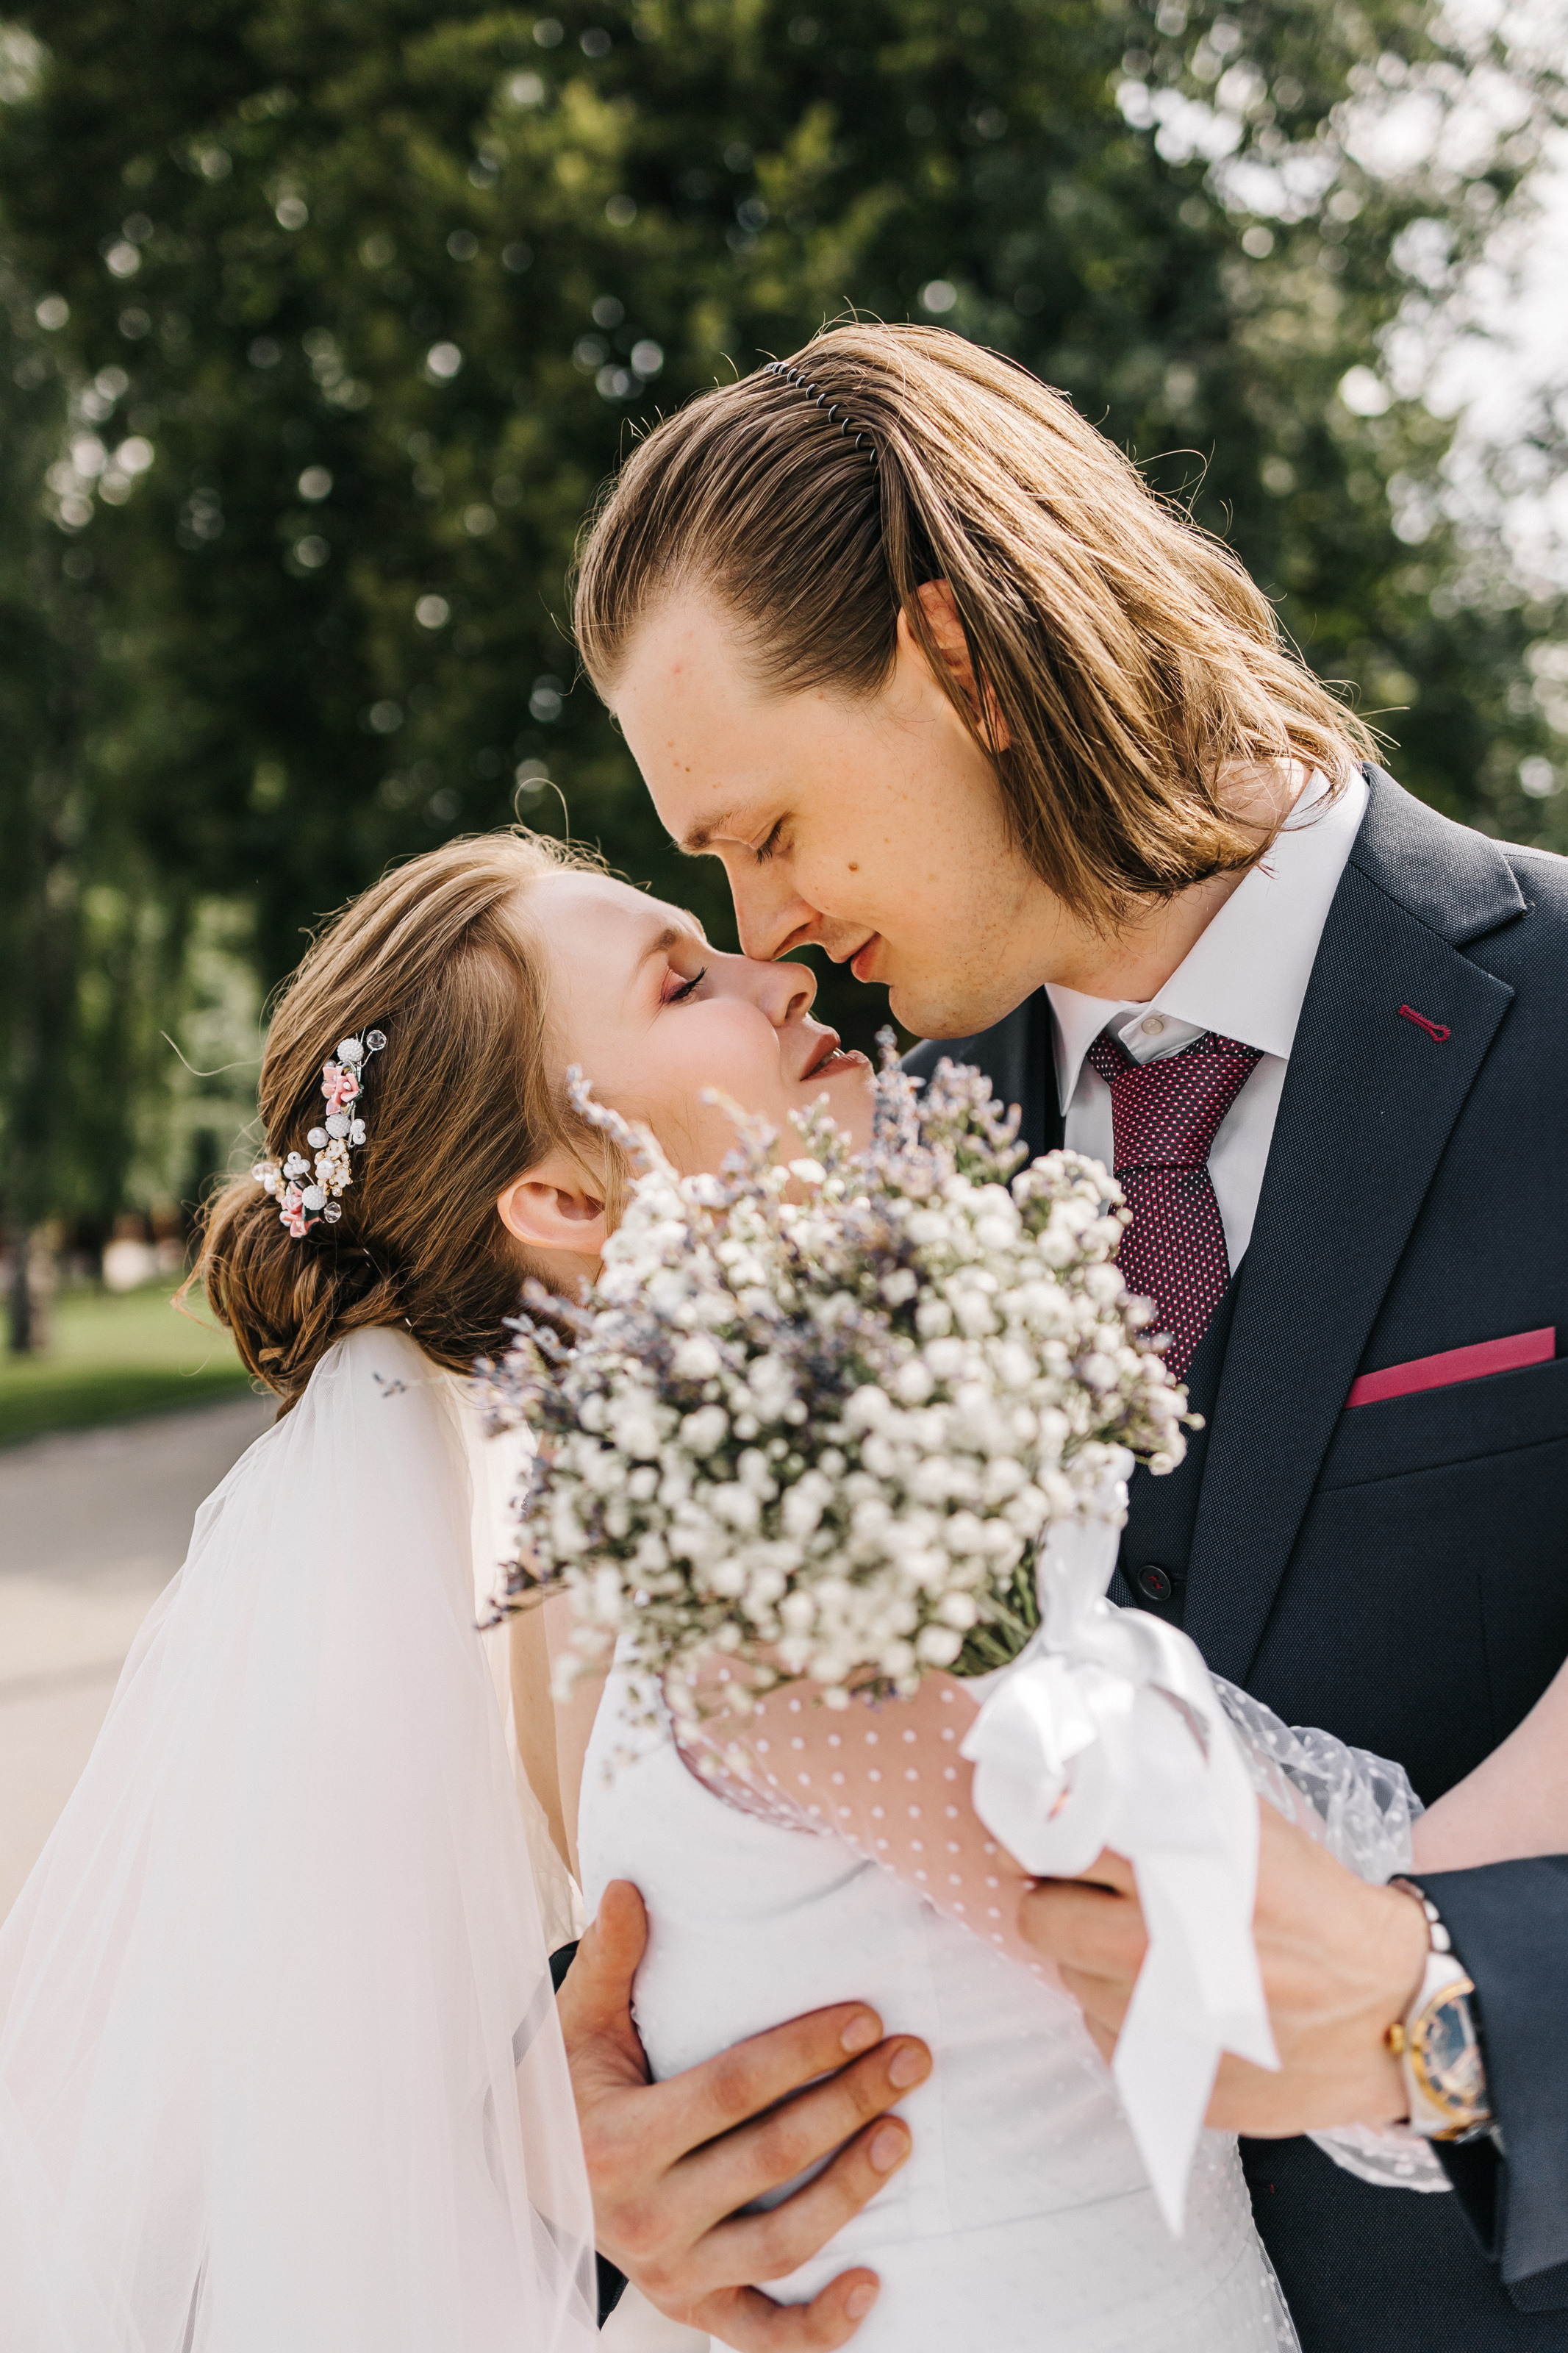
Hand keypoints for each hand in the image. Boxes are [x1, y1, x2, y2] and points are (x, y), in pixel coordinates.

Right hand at [558, 1880, 930, 2347]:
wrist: (532, 2175)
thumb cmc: (570, 2083)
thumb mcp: (577, 2022)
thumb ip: (607, 1959)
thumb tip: (626, 1885)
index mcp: (614, 2140)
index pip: (731, 2090)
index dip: (802, 2053)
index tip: (866, 2017)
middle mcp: (641, 2218)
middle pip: (768, 2161)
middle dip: (848, 2104)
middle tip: (912, 2059)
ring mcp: (670, 2274)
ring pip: (779, 2246)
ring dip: (851, 2193)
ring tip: (903, 2135)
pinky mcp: (691, 2310)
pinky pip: (763, 2336)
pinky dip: (820, 2327)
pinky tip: (874, 2284)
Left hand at [1017, 1798, 1430, 2134]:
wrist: (1388, 2008)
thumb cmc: (1318, 1908)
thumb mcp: (1249, 1829)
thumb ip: (1170, 1798)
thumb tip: (1096, 1764)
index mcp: (1175, 1874)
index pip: (1056, 1842)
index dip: (1035, 1834)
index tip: (1034, 1831)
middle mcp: (1154, 1951)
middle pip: (1039, 1918)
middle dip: (1056, 1901)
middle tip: (1092, 1895)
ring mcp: (1154, 2022)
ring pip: (1069, 1977)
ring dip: (1092, 1958)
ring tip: (1152, 1947)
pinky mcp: (1162, 2078)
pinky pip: (1102, 2031)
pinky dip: (1122, 2011)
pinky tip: (1173, 1997)